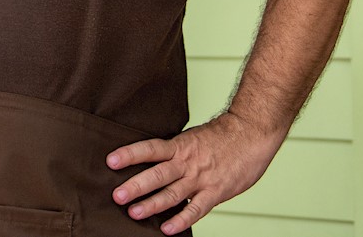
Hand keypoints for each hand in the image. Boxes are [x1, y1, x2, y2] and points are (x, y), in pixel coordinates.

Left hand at [106, 111, 282, 233]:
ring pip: (173, 193)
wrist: (252, 134)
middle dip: (136, 186)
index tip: (110, 161)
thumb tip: (151, 159)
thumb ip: (174, 150)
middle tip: (116, 195)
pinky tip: (168, 229)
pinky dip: (182, 220)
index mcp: (180, 146)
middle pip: (158, 174)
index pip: (150, 149)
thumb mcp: (192, 137)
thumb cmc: (222, 136)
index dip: (130, 154)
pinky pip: (197, 209)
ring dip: (152, 204)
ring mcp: (201, 178)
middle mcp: (187, 162)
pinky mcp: (216, 192)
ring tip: (134, 213)